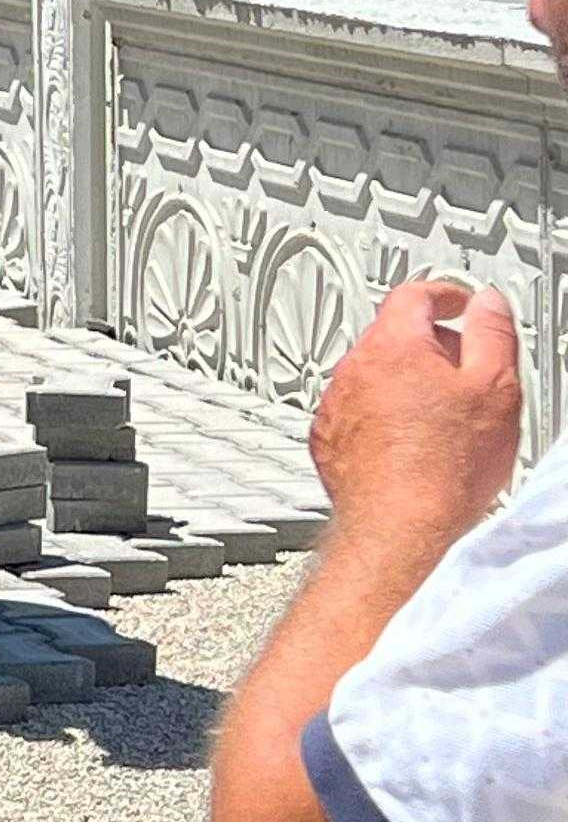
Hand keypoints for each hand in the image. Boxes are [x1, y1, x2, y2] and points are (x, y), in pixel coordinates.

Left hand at [310, 279, 521, 561]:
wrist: (400, 527)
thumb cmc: (445, 467)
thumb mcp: (495, 388)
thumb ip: (493, 335)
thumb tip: (488, 304)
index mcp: (393, 347)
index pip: (413, 296)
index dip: (445, 294)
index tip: (461, 303)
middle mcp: (352, 371)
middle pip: (393, 337)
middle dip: (431, 347)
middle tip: (466, 375)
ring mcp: (335, 406)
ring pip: (373, 376)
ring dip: (405, 385)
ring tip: (444, 421)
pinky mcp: (327, 440)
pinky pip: (356, 413)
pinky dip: (382, 418)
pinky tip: (412, 445)